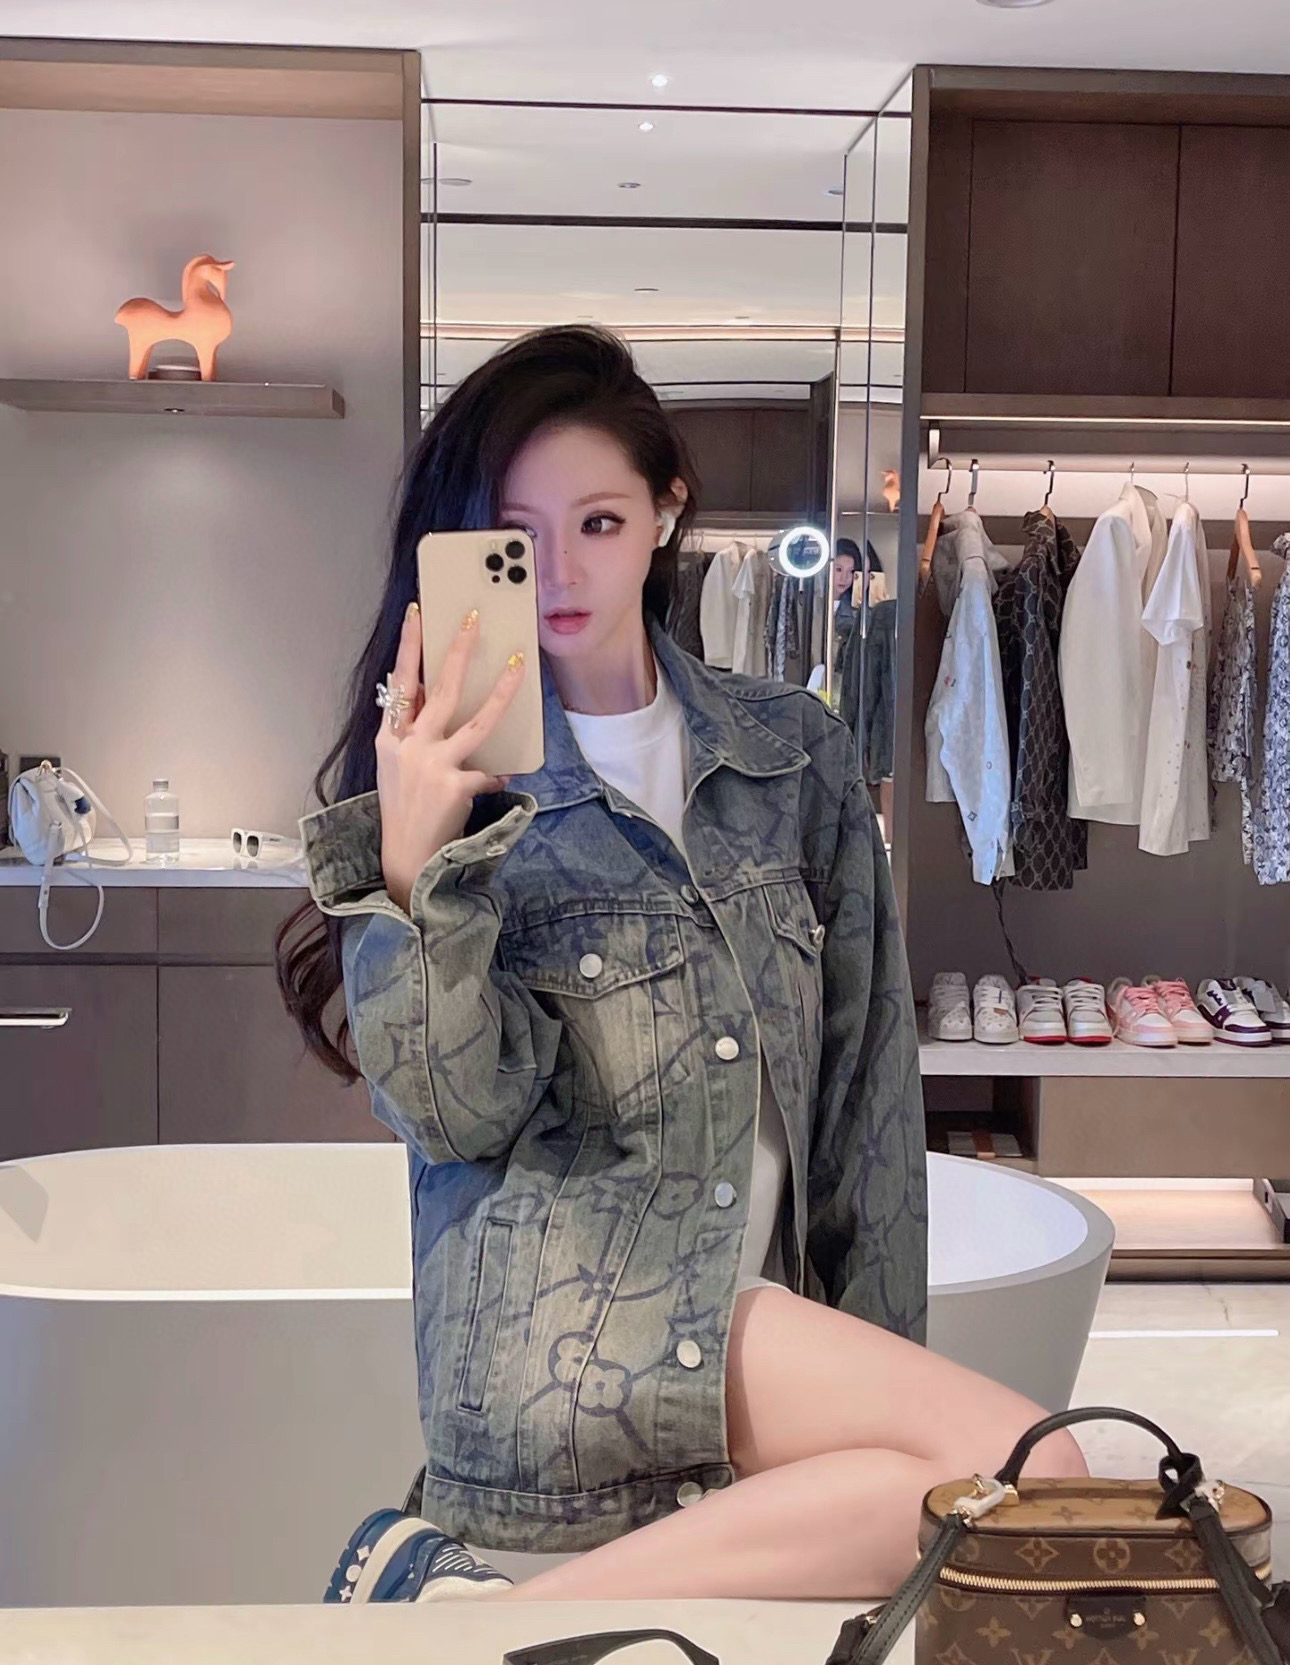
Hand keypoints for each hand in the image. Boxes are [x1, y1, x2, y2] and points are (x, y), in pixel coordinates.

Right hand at [376, 603, 524, 912]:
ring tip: (517, 666)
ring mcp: (433, 764)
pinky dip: (497, 774)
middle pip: (440, 688)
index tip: (416, 612)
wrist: (406, 856)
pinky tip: (500, 778)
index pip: (400, 683)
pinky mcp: (456, 785)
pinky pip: (489, 771)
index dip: (408, 646)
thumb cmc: (404, 808)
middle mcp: (409, 746)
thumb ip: (409, 733)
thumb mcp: (394, 766)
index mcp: (390, 738)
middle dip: (458, 649)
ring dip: (500, 692)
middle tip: (474, 617)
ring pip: (476, 720)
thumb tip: (431, 698)